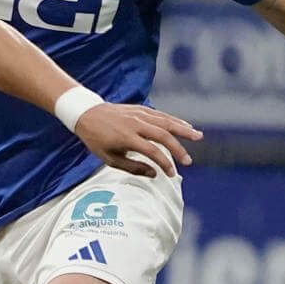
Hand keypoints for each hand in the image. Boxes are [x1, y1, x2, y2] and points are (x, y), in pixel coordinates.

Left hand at [74, 104, 200, 177]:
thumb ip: (132, 167)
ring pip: (165, 121)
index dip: (164, 163)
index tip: (171, 174)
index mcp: (126, 137)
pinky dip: (174, 120)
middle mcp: (135, 124)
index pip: (152, 151)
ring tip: (198, 136)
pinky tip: (185, 125)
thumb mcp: (109, 158)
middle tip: (189, 161)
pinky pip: (160, 114)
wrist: (86, 114)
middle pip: (163, 135)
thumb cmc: (97, 140)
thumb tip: (154, 174)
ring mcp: (139, 114)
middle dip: (178, 148)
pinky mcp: (140, 109)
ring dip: (183, 129)